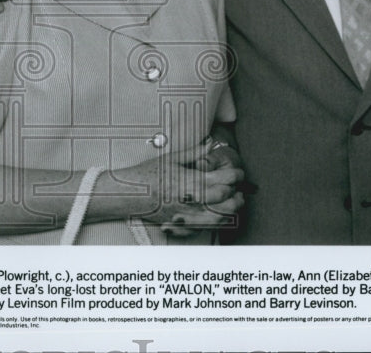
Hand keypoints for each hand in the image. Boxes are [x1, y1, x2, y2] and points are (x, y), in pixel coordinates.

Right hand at [116, 142, 243, 230]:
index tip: (239, 173)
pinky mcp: (185, 226)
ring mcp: (190, 216)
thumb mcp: (172, 158)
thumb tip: (210, 143)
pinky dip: (219, 221)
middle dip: (238, 193)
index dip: (237, 176)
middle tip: (239, 187)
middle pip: (229, 201)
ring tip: (233, 200)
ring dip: (232, 209)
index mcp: (193, 181)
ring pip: (223, 218)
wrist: (131, 194)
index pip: (226, 181)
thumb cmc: (150, 174)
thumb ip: (195, 152)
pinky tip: (219, 213)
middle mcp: (194, 201)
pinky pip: (209, 227)